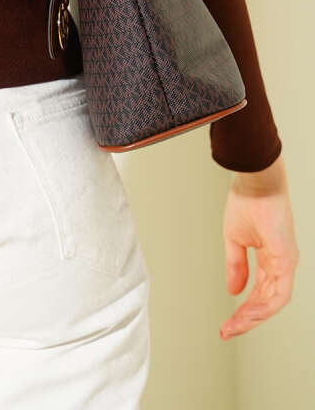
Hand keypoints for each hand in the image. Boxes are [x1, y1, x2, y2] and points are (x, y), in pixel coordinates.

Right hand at [219, 154, 297, 339]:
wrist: (254, 181)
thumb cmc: (247, 201)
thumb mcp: (235, 239)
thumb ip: (236, 266)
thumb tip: (234, 291)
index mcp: (271, 258)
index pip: (259, 292)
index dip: (243, 309)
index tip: (227, 323)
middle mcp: (282, 264)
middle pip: (266, 302)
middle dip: (245, 319)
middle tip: (227, 331)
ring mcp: (286, 263)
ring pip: (273, 302)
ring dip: (252, 317)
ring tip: (232, 327)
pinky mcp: (286, 260)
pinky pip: (278, 293)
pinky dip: (263, 307)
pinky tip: (248, 315)